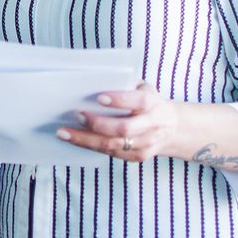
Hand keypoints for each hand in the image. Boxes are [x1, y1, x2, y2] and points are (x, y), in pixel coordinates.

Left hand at [56, 81, 178, 162]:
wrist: (173, 128)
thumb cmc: (149, 102)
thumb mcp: (143, 88)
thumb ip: (125, 85)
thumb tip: (93, 80)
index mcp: (153, 104)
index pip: (138, 102)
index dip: (119, 100)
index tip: (99, 98)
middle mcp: (152, 126)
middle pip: (124, 129)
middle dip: (98, 124)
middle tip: (77, 114)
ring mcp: (146, 144)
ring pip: (114, 145)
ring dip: (86, 140)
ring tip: (64, 132)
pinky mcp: (138, 156)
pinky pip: (111, 153)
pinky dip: (91, 147)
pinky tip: (75, 140)